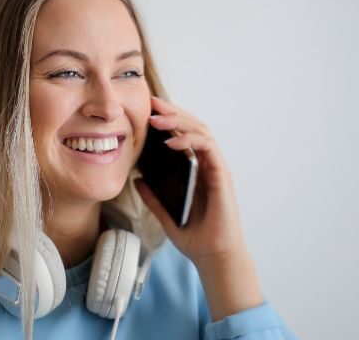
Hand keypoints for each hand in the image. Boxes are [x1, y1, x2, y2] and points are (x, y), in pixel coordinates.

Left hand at [134, 96, 263, 319]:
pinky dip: (190, 141)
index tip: (147, 110)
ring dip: (179, 121)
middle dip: (172, 112)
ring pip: (202, 131)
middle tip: (151, 103)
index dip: (168, 120)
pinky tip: (171, 141)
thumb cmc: (195, 237)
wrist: (213, 256)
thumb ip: (153, 197)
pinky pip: (207, 149)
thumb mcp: (165, 214)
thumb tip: (137, 179)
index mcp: (195, 170)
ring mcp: (216, 168)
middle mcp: (207, 165)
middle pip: (193, 127)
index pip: (183, 136)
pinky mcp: (221, 175)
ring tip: (156, 119)